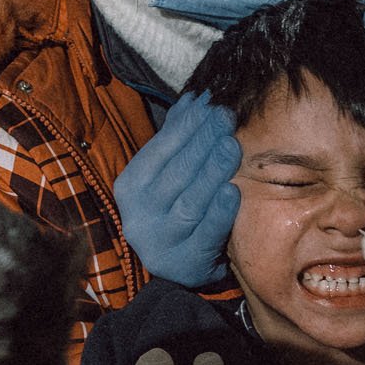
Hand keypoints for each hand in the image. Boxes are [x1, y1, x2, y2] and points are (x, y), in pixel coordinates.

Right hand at [113, 93, 240, 287]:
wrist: (177, 266)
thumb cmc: (173, 209)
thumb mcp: (167, 174)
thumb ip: (177, 138)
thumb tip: (196, 98)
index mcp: (131, 186)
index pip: (159, 150)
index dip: (186, 126)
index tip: (211, 104)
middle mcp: (139, 214)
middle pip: (175, 174)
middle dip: (202, 143)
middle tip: (226, 118)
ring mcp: (161, 241)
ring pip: (189, 203)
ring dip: (211, 173)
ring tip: (231, 147)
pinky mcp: (185, 263)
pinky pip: (205, 235)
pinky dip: (219, 213)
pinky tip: (232, 192)